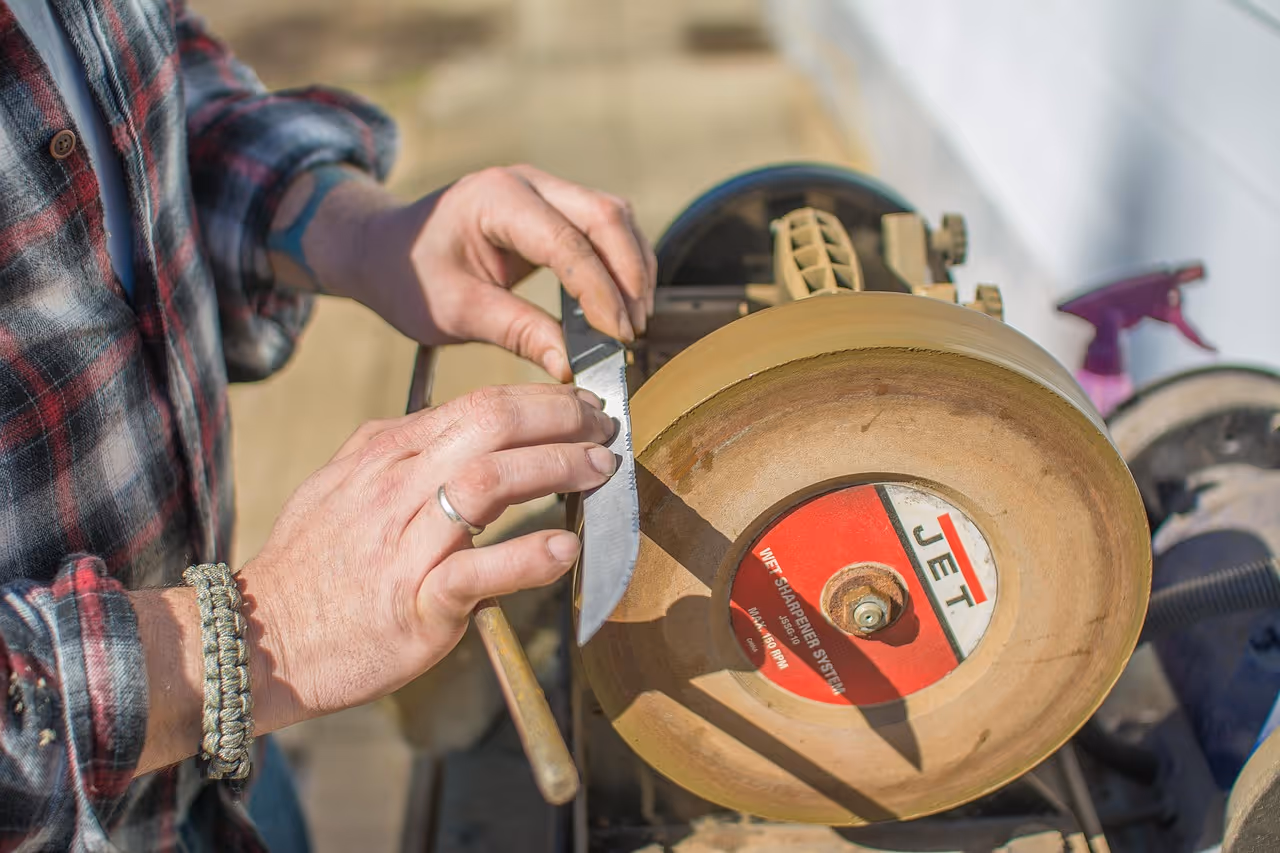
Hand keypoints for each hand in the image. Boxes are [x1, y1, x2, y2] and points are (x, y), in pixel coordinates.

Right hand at [239, 383, 615, 728]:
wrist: (260, 641)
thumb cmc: (309, 567)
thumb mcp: (340, 484)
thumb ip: (395, 451)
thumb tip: (448, 425)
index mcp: (384, 453)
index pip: (477, 405)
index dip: (540, 400)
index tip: (579, 407)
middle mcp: (395, 487)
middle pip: (491, 426)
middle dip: (560, 419)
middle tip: (604, 430)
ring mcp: (404, 544)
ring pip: (490, 483)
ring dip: (557, 469)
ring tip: (599, 471)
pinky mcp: (415, 603)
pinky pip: (477, 571)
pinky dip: (526, 557)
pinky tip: (564, 548)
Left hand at [356, 165, 655, 380]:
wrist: (385, 249)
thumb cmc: (410, 276)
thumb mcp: (455, 311)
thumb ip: (517, 332)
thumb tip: (571, 366)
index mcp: (496, 198)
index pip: (567, 241)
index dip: (599, 291)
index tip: (617, 336)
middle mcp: (528, 183)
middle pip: (606, 215)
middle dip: (628, 275)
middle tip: (633, 331)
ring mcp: (545, 189)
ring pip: (615, 216)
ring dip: (632, 267)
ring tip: (632, 322)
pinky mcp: (554, 206)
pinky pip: (605, 225)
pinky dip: (621, 262)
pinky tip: (621, 303)